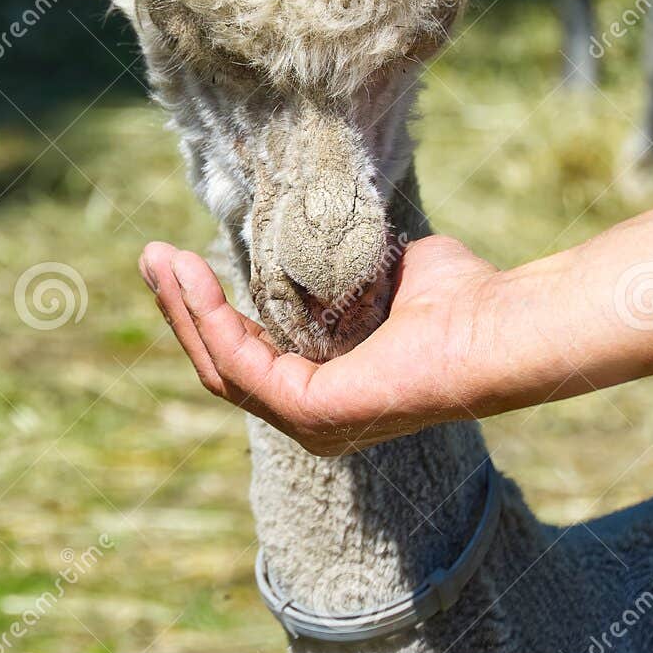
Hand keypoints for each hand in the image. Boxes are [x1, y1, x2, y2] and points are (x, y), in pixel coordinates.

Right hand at [138, 236, 501, 454]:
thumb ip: (347, 264)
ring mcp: (311, 423)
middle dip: (182, 309)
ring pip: (222, 366)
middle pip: (222, 365)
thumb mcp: (386, 272)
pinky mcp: (311, 412)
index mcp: (330, 392)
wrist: (500, 322)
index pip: (249, 358)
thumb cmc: (463, 298)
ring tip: (160, 259)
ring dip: (184, 309)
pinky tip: (195, 277)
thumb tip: (325, 230)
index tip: (183, 261)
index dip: (210, 310)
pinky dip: (210, 318)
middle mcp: (314, 419)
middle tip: (153, 257)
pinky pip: (243, 364)